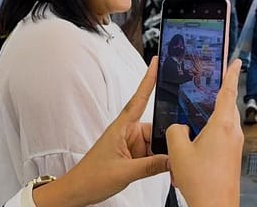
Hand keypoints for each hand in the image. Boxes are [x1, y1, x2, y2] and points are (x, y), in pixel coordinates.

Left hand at [32, 57, 168, 206]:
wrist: (77, 192)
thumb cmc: (91, 177)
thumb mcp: (124, 173)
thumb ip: (151, 166)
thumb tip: (174, 159)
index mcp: (122, 128)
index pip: (139, 99)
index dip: (148, 80)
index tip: (156, 63)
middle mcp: (128, 133)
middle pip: (157, 128)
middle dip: (168, 138)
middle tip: (180, 149)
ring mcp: (132, 145)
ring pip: (157, 143)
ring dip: (164, 153)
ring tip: (171, 165)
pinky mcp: (134, 156)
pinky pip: (153, 154)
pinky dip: (160, 161)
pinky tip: (167, 167)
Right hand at [167, 60, 242, 206]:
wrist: (216, 206)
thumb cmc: (202, 181)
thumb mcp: (178, 152)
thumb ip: (175, 131)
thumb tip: (179, 127)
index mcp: (223, 124)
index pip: (228, 91)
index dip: (231, 73)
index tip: (236, 60)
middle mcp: (233, 132)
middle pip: (227, 105)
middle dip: (219, 94)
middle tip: (213, 81)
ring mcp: (235, 145)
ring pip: (224, 122)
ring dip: (213, 115)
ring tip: (199, 110)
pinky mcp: (232, 156)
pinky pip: (223, 135)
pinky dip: (213, 130)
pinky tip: (199, 137)